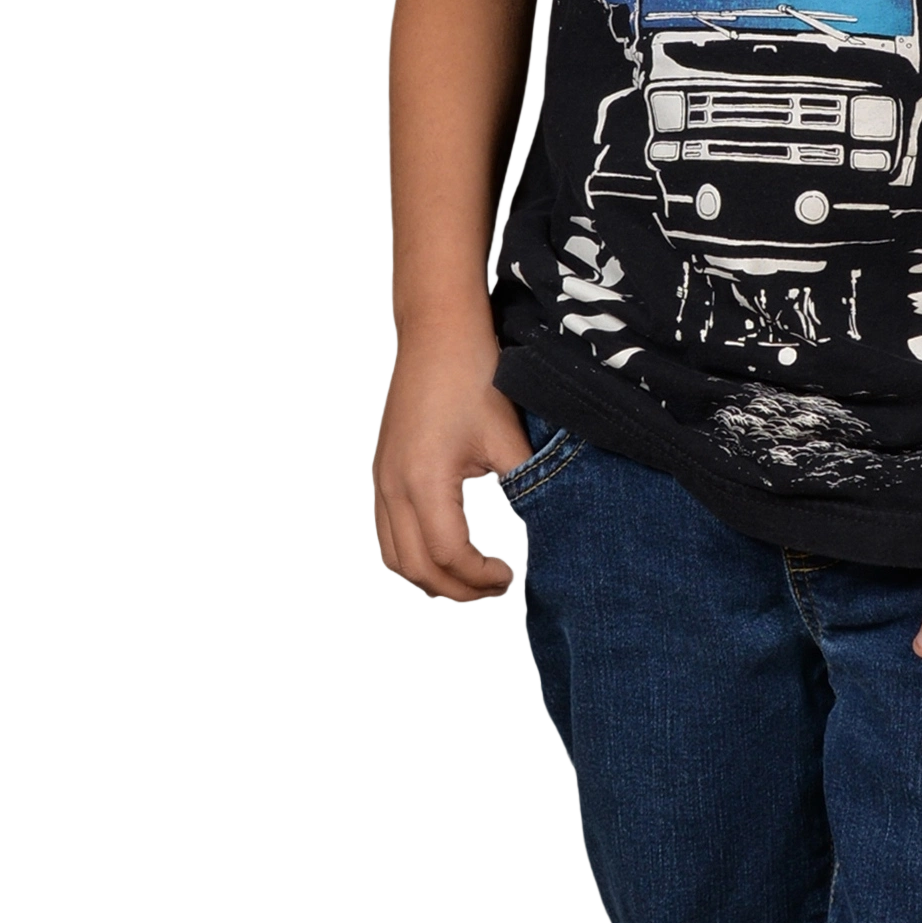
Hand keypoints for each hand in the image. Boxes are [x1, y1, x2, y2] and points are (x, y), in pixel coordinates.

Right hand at [370, 310, 533, 604]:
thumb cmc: (472, 375)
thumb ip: (523, 487)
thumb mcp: (507, 436)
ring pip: (396, 558)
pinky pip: (388, 535)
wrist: (436, 332)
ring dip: (434, 578)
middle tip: (499, 588)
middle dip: (459, 590)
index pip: (450, 556)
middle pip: (416, 569)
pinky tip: (449, 550)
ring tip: (474, 578)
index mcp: (423, 481)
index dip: (482, 576)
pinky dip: (416, 556)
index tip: (514, 574)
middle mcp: (392, 487)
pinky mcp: (381, 473)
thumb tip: (540, 532)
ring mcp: (380, 481)